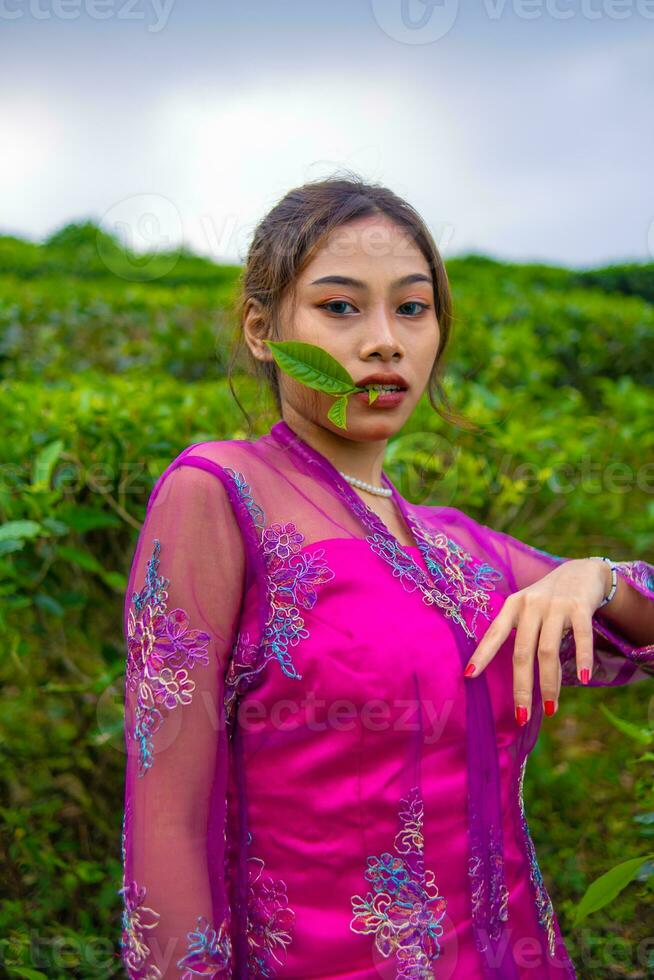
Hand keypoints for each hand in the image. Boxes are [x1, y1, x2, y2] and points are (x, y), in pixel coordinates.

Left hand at [463, 558, 611, 724]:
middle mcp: (531, 604)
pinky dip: (583, 658)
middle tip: (522, 717)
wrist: (582, 570)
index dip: (482, 654)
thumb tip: (515, 675)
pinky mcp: (579, 606)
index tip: (469, 676)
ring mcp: (556, 605)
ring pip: (548, 650)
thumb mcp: (527, 608)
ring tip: (550, 709)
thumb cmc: (549, 598)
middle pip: (522, 652)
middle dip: (521, 687)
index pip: (495, 634)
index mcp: (513, 605)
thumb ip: (519, 633)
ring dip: (549, 683)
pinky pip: (581, 637)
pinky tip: (584, 679)